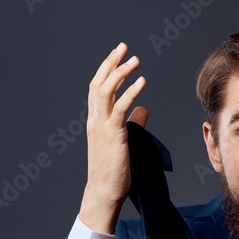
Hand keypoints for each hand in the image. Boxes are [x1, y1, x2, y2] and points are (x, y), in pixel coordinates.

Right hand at [79, 43, 148, 234]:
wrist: (104, 192)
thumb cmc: (114, 171)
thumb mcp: (124, 142)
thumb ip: (133, 123)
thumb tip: (143, 109)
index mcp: (95, 121)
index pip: (98, 89)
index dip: (107, 70)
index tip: (118, 54)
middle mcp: (95, 120)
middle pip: (99, 83)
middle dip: (111, 63)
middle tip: (124, 46)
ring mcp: (102, 127)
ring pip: (106, 91)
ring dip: (121, 73)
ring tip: (135, 59)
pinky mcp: (113, 135)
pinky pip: (121, 108)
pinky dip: (131, 92)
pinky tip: (142, 81)